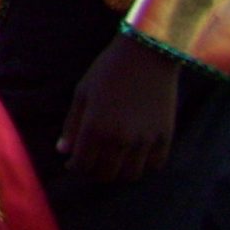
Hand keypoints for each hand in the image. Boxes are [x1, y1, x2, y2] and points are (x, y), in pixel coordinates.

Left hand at [59, 34, 179, 180]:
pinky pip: (154, 165)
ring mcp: (145, 140)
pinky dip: (143, 166)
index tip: (73, 163)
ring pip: (130, 174)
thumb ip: (72, 125)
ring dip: (118, 172)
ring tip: (111, 161)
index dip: (75, 166)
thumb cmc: (108, 70)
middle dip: (94, 172)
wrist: (146, 54)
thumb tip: (63, 151)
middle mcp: (120, 138)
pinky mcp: (165, 137)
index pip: (83, 163)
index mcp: (95, 126)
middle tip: (91, 163)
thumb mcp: (83, 93)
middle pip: (106, 173)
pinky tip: (134, 155)